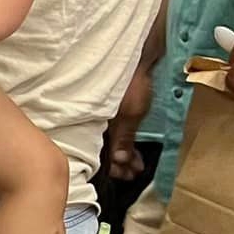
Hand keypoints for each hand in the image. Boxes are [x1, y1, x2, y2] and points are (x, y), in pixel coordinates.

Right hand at [105, 66, 153, 180]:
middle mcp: (97, 122)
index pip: (100, 155)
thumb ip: (124, 139)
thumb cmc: (130, 83)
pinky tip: (133, 149)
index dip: (113, 169)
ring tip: (137, 165)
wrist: (137, 55)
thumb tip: (118, 161)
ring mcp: (106, 116)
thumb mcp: (131, 113)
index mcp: (95, 125)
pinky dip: (127, 142)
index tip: (125, 177)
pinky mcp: (116, 109)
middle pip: (105, 150)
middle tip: (132, 174)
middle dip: (119, 164)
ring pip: (112, 142)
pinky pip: (119, 132)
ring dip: (125, 155)